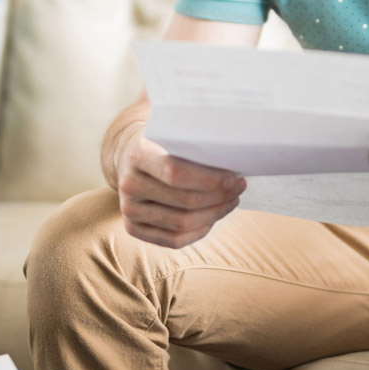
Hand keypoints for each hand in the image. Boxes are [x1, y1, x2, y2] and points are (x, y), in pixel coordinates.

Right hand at [115, 127, 245, 248]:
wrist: (131, 156)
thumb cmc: (164, 141)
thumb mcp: (174, 129)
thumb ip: (196, 136)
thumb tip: (233, 146)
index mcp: (138, 154)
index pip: (176, 173)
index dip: (210, 179)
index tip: (234, 177)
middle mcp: (129, 183)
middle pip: (184, 200)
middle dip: (219, 196)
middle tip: (239, 186)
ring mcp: (129, 209)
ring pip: (182, 222)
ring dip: (214, 213)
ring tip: (232, 199)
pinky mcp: (133, 228)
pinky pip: (173, 239)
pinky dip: (200, 230)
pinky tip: (214, 216)